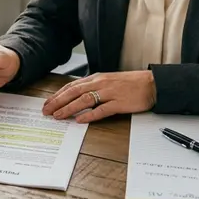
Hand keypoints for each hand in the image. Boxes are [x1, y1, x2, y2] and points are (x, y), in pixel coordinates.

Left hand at [42, 70, 156, 123]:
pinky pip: (102, 110)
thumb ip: (94, 87)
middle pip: (74, 92)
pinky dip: (90, 115)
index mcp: (97, 78)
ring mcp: (110, 93)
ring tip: (58, 116)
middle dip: (58, 102)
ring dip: (69, 108)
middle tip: (46, 111)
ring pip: (84, 100)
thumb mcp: (109, 81)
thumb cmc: (131, 83)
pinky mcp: (120, 103)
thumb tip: (78, 96)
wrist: (152, 83)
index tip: (48, 103)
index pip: (72, 86)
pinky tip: (80, 120)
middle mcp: (101, 83)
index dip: (58, 95)